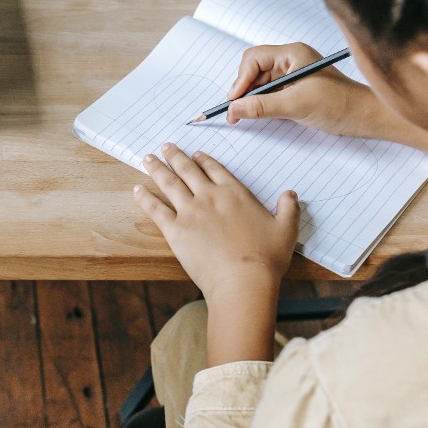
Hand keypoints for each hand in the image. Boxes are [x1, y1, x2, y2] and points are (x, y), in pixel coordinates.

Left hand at [134, 143, 298, 364]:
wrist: (242, 281)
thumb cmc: (266, 258)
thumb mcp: (286, 230)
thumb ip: (289, 209)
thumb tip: (291, 194)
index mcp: (234, 193)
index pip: (215, 169)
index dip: (203, 159)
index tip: (195, 153)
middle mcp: (209, 197)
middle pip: (187, 170)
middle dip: (174, 156)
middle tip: (164, 146)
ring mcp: (190, 212)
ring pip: (169, 183)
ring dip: (157, 168)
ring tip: (147, 158)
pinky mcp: (175, 230)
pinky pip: (155, 209)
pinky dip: (145, 198)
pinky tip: (137, 189)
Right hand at [225, 43, 427, 151]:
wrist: (366, 117)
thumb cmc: (341, 104)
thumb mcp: (297, 105)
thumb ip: (262, 106)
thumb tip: (233, 109)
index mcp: (292, 54)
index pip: (253, 59)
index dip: (240, 80)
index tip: (235, 101)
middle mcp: (290, 60)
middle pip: (252, 70)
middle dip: (243, 90)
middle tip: (235, 113)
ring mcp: (292, 74)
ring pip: (258, 83)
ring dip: (250, 99)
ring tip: (244, 116)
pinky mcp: (293, 88)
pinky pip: (268, 92)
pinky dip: (260, 103)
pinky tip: (257, 114)